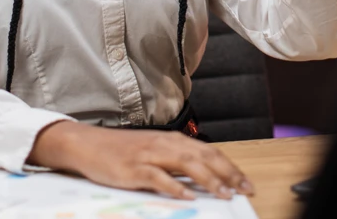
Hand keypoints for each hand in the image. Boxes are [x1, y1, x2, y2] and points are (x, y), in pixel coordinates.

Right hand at [30, 121, 252, 199]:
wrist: (89, 145)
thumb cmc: (124, 151)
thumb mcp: (155, 152)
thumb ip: (178, 163)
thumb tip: (204, 178)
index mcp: (174, 141)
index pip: (210, 153)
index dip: (231, 167)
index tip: (246, 183)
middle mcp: (166, 144)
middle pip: (204, 157)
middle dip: (228, 174)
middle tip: (244, 189)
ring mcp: (150, 155)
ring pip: (187, 165)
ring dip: (208, 179)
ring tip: (224, 193)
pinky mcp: (134, 168)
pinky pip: (158, 177)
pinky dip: (174, 186)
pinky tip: (187, 195)